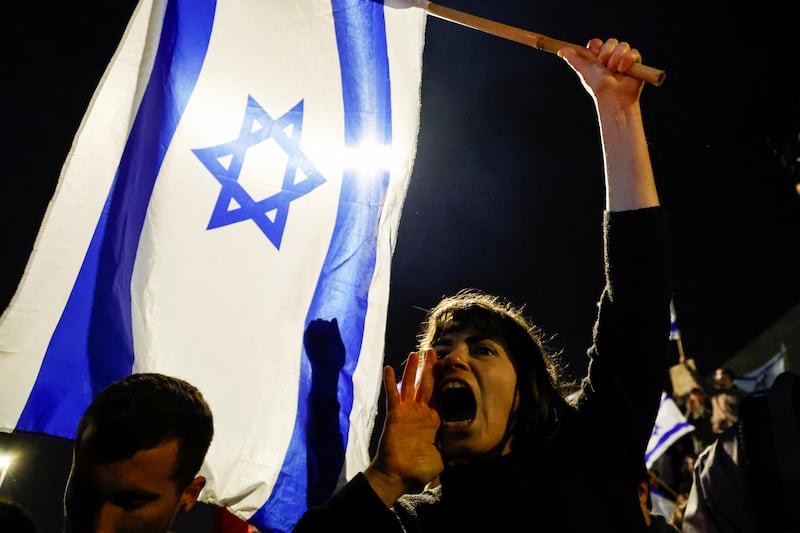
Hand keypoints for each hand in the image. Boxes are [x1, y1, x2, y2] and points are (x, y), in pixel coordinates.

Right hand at [364, 350, 442, 505]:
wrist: (398, 476)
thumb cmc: (419, 469)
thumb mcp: (444, 457)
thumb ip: (454, 448)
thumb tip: (469, 446)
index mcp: (434, 420)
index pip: (441, 395)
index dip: (445, 381)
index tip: (449, 365)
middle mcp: (421, 412)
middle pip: (427, 385)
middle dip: (430, 368)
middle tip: (433, 351)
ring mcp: (407, 411)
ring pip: (411, 385)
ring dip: (413, 369)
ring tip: (415, 353)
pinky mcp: (395, 414)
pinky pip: (393, 395)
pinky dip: (390, 382)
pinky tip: (389, 368)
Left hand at [558, 38, 643, 108]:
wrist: (614, 97)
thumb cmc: (598, 86)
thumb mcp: (585, 70)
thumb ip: (574, 59)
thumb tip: (560, 50)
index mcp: (598, 58)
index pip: (597, 43)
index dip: (596, 46)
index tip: (594, 53)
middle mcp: (611, 57)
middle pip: (611, 41)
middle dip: (607, 53)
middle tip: (604, 66)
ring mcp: (623, 59)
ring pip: (623, 45)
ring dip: (616, 58)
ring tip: (614, 71)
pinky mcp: (635, 63)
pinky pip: (633, 52)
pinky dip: (627, 60)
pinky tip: (623, 70)